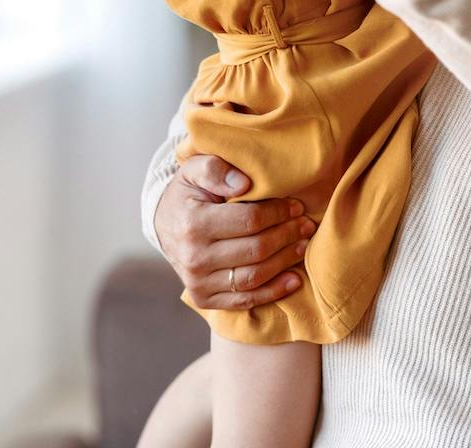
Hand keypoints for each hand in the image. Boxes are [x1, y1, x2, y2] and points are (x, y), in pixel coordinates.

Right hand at [153, 154, 315, 310]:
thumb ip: (216, 169)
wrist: (164, 224)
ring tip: (302, 246)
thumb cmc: (188, 194)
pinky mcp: (203, 298)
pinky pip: (244, 300)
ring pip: (254, 277)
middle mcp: (194, 258)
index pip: (249, 221)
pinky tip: (293, 279)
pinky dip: (272, 292)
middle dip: (287, 236)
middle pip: (256, 250)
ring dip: (284, 262)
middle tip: (306, 225)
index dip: (278, 213)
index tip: (296, 206)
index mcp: (193, 224)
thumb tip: (244, 183)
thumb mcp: (195, 169)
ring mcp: (198, 282)